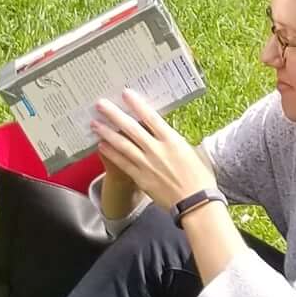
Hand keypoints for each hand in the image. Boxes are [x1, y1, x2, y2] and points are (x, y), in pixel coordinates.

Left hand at [89, 86, 217, 211]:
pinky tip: (101, 145)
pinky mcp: (140, 178)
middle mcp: (157, 150)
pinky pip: (122, 163)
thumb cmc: (200, 177)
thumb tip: (164, 133)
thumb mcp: (191, 152)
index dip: (137, 104)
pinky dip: (111, 153)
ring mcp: (147, 164)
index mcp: (172, 140)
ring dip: (107, 133)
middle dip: (115, 115)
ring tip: (95, 123)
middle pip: (131, 128)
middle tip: (100, 104)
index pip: (151, 117)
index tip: (126, 93)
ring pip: (122, 144)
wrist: (195, 202)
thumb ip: (174, 142)